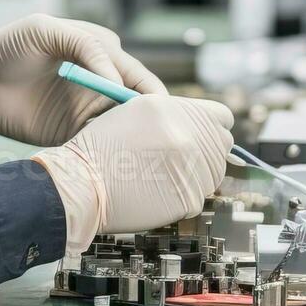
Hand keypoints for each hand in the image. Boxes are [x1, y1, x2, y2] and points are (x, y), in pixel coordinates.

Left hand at [0, 14, 165, 146]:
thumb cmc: (10, 45)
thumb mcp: (46, 30)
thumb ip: (85, 46)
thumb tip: (115, 78)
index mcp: (100, 53)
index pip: (136, 75)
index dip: (151, 93)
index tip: (161, 112)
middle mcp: (99, 83)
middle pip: (135, 105)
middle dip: (150, 121)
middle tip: (162, 140)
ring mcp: (86, 110)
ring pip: (121, 127)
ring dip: (131, 140)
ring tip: (145, 157)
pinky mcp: (70, 133)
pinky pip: (97, 144)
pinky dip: (109, 152)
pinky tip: (117, 162)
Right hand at [31, 94, 234, 254]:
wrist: (82, 185)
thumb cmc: (100, 150)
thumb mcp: (134, 112)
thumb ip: (172, 113)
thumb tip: (201, 124)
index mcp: (173, 109)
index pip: (222, 116)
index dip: (212, 125)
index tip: (202, 133)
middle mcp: (186, 135)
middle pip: (223, 143)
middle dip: (206, 149)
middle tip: (180, 158)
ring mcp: (190, 167)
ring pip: (215, 170)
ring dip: (197, 172)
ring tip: (165, 175)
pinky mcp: (189, 197)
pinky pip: (201, 194)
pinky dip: (185, 194)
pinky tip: (160, 190)